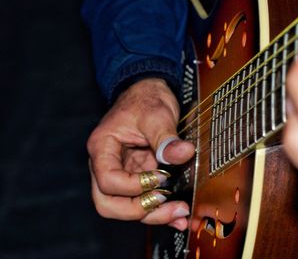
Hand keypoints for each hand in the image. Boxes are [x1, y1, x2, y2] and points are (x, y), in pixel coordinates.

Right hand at [87, 78, 194, 229]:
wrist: (148, 93)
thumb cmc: (145, 100)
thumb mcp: (156, 115)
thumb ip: (166, 138)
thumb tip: (183, 153)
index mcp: (102, 148)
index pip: (108, 180)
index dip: (133, 186)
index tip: (159, 178)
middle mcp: (106, 165)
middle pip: (108, 203)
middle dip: (138, 209)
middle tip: (167, 202)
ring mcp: (122, 173)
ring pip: (125, 208)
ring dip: (152, 215)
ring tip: (179, 214)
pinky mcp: (137, 178)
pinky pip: (143, 201)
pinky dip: (160, 211)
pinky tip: (177, 215)